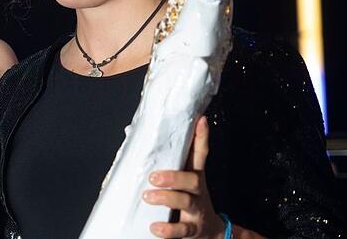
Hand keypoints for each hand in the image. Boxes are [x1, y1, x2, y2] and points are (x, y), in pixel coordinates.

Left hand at [143, 116, 225, 238]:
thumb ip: (167, 166)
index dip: (201, 138)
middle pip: (192, 180)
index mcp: (194, 177)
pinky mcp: (193, 230)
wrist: (211, 234)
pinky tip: (155, 227)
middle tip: (154, 176)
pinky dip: (168, 229)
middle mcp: (197, 192)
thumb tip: (138, 141)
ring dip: (166, 198)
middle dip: (174, 176)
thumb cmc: (188, 202)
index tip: (200, 121)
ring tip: (148, 197)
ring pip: (185, 202)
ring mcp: (196, 211)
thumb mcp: (183, 184)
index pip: (199, 154)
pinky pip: (182, 230)